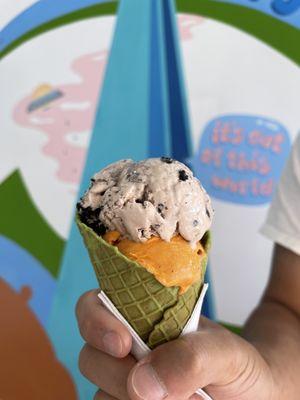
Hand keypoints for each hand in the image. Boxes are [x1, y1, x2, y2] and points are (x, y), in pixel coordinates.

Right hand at [76, 290, 276, 399]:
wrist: (253, 394)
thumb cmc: (238, 365)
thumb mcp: (226, 354)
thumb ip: (191, 357)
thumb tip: (142, 383)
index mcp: (142, 315)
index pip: (94, 306)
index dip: (96, 322)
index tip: (123, 345)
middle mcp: (128, 347)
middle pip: (91, 357)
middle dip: (120, 376)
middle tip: (165, 389)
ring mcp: (127, 381)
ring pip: (100, 395)